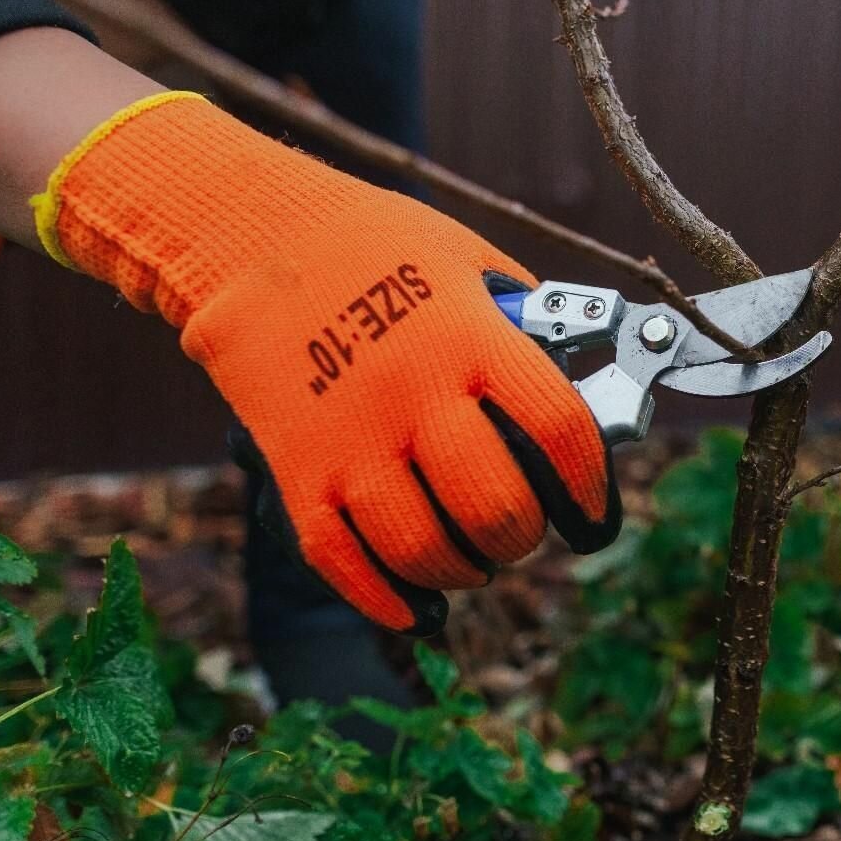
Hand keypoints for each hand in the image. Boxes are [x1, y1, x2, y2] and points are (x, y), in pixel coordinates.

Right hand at [34, 92, 619, 631]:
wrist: (246, 234)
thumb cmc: (372, 243)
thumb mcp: (466, 260)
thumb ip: (523, 322)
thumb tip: (580, 377)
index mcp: (470, 337)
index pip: (559, 429)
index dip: (589, 485)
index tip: (594, 511)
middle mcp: (415, 394)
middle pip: (497, 507)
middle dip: (525, 535)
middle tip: (524, 529)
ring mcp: (351, 439)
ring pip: (425, 548)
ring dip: (464, 570)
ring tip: (475, 561)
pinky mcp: (298, 470)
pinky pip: (344, 561)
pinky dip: (388, 597)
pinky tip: (417, 606)